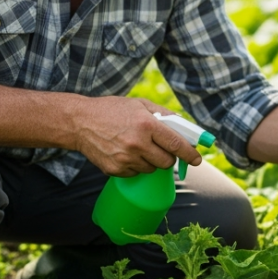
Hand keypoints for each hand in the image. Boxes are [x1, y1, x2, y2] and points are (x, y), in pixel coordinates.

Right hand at [71, 97, 202, 176]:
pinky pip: (135, 173)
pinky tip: (125, 153)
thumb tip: (185, 126)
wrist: (80, 122)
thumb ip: (164, 115)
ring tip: (137, 147)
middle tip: (161, 149)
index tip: (197, 159)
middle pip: (167, 162)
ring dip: (150, 161)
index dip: (190, 154)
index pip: (176, 145)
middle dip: (168, 158)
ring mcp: (125, 159)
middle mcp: (137, 143)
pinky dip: (135, 166)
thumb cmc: (111, 110)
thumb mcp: (139, 105)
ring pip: (151, 169)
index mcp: (146, 125)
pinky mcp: (115, 170)